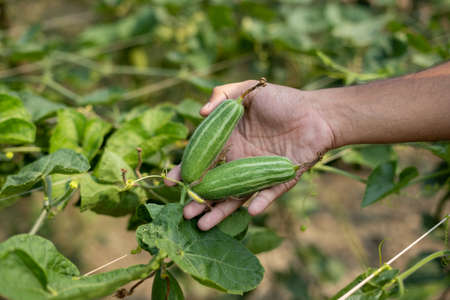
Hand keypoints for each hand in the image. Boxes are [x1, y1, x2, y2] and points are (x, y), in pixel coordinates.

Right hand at [165, 80, 335, 229]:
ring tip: (202, 225)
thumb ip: (222, 95)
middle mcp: (239, 161)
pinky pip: (268, 194)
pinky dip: (260, 203)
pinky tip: (250, 211)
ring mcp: (258, 173)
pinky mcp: (279, 179)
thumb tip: (200, 113)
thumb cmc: (280, 100)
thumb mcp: (247, 89)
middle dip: (198, 199)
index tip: (170, 182)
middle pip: (214, 185)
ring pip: (235, 196)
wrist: (316, 112)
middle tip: (184, 212)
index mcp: (228, 143)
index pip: (202, 161)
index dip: (186, 172)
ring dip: (220, 211)